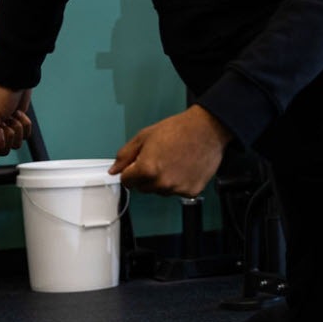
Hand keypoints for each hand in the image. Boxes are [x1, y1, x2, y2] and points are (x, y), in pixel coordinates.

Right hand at [0, 80, 33, 165]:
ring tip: (12, 115)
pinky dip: (25, 124)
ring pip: (15, 143)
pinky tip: (18, 114)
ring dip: (17, 128)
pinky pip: (25, 135)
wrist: (14, 79)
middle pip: (3, 149)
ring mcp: (4, 127)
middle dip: (8, 135)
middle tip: (5, 121)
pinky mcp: (17, 124)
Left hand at [110, 106, 231, 196]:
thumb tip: (114, 170)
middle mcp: (162, 183)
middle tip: (159, 159)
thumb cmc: (179, 129)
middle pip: (143, 188)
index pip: (127, 181)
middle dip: (146, 176)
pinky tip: (184, 167)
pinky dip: (180, 183)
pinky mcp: (192, 191)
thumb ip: (125, 155)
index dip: (131, 171)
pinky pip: (178, 192)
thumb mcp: (144, 136)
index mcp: (146, 169)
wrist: (207, 129)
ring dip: (163, 180)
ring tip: (174, 161)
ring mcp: (178, 189)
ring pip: (161, 191)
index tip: (138, 164)